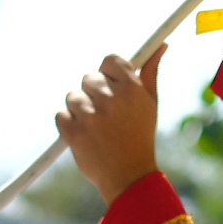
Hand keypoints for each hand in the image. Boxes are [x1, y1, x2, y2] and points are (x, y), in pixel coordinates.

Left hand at [55, 47, 164, 206]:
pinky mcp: (74, 133)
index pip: (109, 60)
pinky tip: (84, 137)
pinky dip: (68, 125)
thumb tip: (161, 45)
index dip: (107, 73)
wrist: (129, 178)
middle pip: (88, 78)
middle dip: (93, 94)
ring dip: (79, 110)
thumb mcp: (150, 104)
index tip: (110, 86)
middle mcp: (111, 100)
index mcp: (132, 89)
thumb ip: (151, 72)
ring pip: (73, 97)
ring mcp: (91, 117)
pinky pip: (61, 116)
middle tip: (105, 115)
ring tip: (95, 129)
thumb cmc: (140, 137)